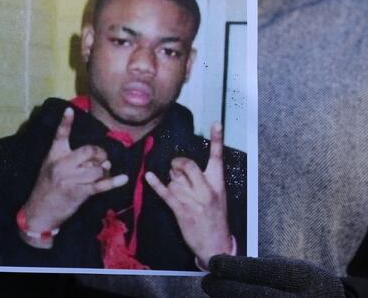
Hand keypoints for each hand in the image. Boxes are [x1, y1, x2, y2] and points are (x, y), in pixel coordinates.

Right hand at [21, 108, 127, 247]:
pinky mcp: (78, 192)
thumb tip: (101, 160)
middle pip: (88, 151)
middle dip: (100, 154)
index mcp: (54, 156)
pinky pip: (100, 185)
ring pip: (97, 169)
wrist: (39, 212)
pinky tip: (123, 179)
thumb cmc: (47, 188)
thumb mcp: (50, 168)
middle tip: (101, 160)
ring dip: (103, 172)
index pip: (60, 136)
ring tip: (100, 176)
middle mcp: (62, 165)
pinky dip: (114, 182)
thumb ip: (71, 160)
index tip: (70, 109)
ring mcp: (70, 179)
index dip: (65, 122)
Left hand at [145, 122, 230, 267]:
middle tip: (175, 167)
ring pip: (174, 179)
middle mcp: (205, 189)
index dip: (217, 139)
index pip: (218, 157)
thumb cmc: (216, 218)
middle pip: (187, 165)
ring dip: (172, 182)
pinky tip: (149, 176)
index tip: (216, 123)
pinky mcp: (181, 210)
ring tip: (180, 193)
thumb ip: (203, 180)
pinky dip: (156, 184)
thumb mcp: (218, 196)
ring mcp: (193, 200)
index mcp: (217, 183)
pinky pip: (166, 193)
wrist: (215, 244)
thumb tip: (181, 166)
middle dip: (178, 163)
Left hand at [201, 255, 344, 297]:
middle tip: (208, 282)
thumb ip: (263, 269)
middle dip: (226, 290)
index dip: (236, 268)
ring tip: (218, 293)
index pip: (265, 272)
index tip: (214, 263)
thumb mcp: (294, 270)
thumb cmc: (306, 287)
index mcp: (305, 278)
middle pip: (256, 296)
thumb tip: (224, 269)